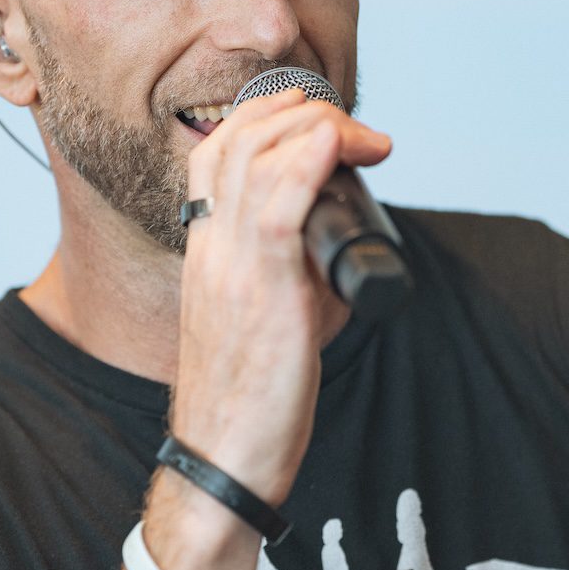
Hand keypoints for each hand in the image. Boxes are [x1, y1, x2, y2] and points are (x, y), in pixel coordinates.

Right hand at [166, 85, 392, 505]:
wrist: (224, 459)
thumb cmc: (252, 392)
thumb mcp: (278, 310)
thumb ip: (304, 263)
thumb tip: (349, 233)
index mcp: (205, 246)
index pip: (218, 149)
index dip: (269, 115)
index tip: (323, 121)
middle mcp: (210, 246)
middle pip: (239, 138)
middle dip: (302, 110)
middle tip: (356, 131)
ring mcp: (231, 267)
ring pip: (256, 159)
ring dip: (318, 129)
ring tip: (363, 139)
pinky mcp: (262, 294)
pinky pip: (277, 210)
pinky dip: (309, 163)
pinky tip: (338, 145)